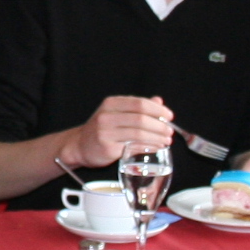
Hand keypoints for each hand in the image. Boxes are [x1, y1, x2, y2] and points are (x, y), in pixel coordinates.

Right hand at [55, 95, 173, 171]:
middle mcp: (107, 117)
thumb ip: (137, 106)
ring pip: (138, 134)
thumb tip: (158, 101)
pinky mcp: (107, 149)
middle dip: (159, 126)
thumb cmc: (102, 128)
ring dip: (156, 138)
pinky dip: (148, 147)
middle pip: (140, 119)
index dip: (157, 110)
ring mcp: (105, 133)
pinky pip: (133, 147)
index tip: (169, 116)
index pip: (139, 103)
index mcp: (111, 104)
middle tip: (169, 131)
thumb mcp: (116, 112)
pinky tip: (156, 147)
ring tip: (166, 140)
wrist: (79, 145)